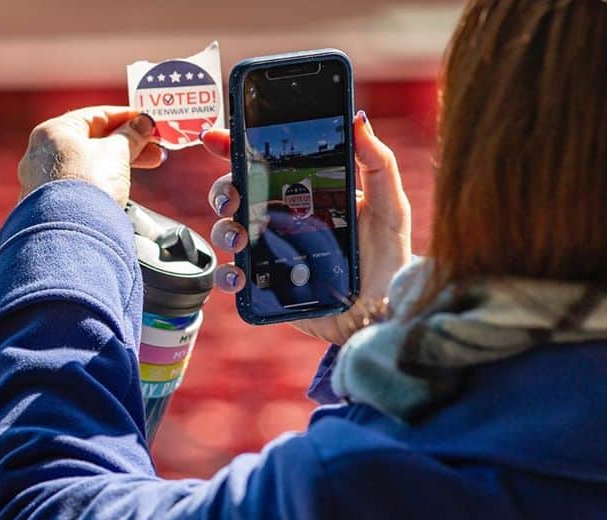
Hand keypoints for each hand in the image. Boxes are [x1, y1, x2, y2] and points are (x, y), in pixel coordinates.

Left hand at [17, 106, 166, 205]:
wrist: (72, 234)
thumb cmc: (89, 187)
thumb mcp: (117, 154)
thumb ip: (131, 136)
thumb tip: (143, 124)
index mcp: (53, 131)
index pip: (95, 116)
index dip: (126, 118)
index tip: (147, 124)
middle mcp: (40, 154)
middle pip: (90, 141)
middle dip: (126, 145)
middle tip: (153, 150)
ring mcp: (41, 181)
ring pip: (84, 165)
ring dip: (115, 165)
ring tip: (142, 169)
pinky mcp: (47, 205)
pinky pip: (78, 185)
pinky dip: (99, 182)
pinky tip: (117, 189)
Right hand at [202, 111, 411, 345]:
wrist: (380, 312)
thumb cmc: (387, 258)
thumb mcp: (389, 206)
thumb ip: (378, 163)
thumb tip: (359, 119)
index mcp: (304, 192)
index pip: (262, 162)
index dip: (234, 147)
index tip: (217, 138)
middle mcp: (281, 218)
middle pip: (234, 193)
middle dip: (222, 191)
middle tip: (232, 198)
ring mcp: (269, 252)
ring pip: (227, 231)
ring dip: (223, 230)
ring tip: (240, 239)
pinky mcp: (264, 286)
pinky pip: (231, 278)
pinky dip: (224, 275)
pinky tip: (238, 275)